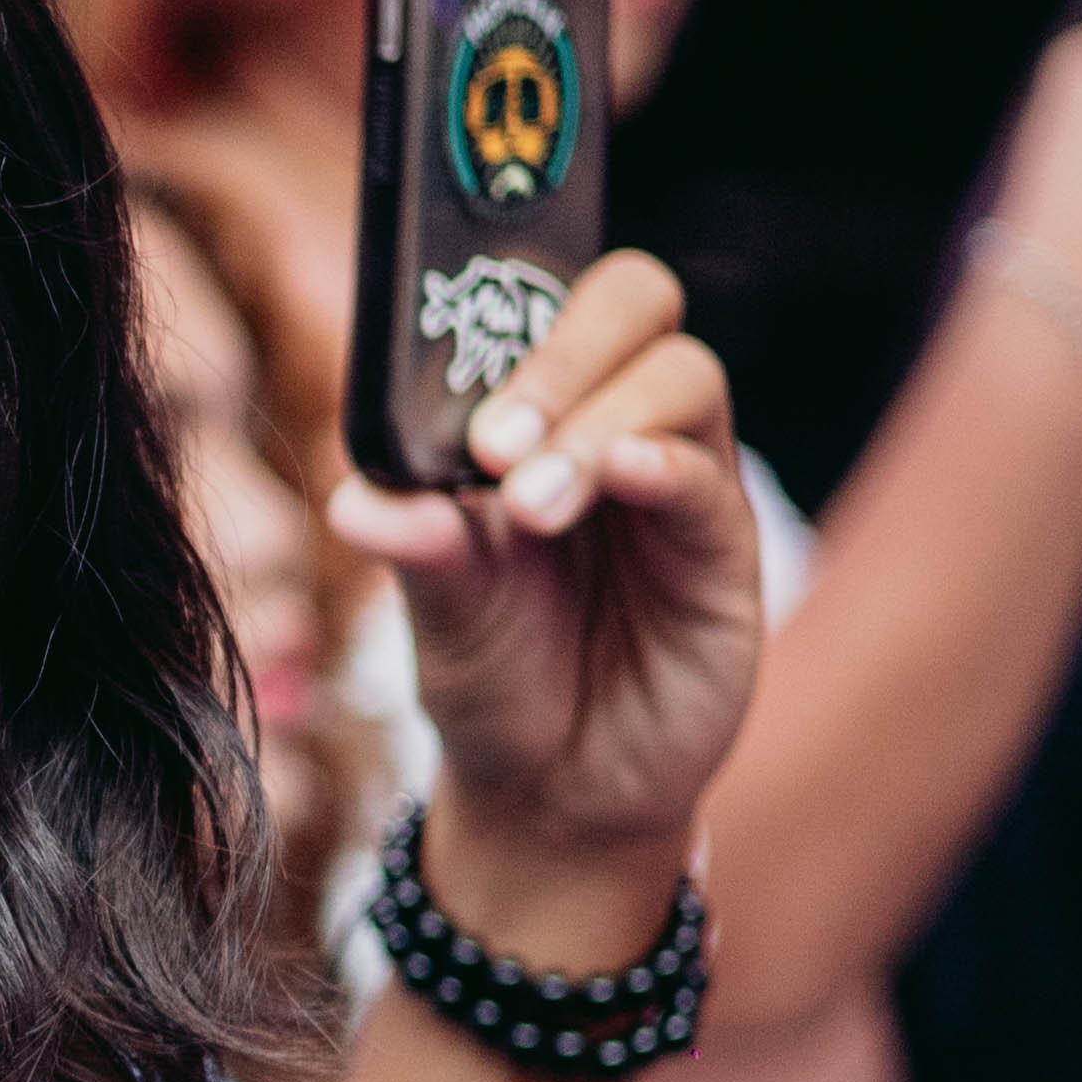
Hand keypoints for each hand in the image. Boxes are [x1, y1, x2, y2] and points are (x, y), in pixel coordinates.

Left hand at [339, 248, 760, 947]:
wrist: (553, 790)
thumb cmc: (493, 672)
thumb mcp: (435, 608)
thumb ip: (413, 543)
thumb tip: (358, 498)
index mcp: (534, 409)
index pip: (543, 293)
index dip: (503, 291)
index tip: (443, 349)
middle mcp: (613, 421)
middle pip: (632, 301)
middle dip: (563, 350)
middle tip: (494, 439)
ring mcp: (677, 480)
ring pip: (680, 374)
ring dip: (596, 421)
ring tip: (531, 502)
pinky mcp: (723, 548)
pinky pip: (710, 476)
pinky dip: (662, 464)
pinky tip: (617, 479)